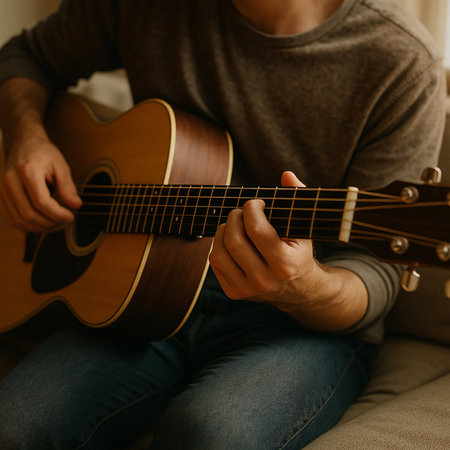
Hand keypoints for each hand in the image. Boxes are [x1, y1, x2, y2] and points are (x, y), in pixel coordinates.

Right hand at [0, 137, 81, 231]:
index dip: (58, 214)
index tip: (71, 217)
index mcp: (27, 171)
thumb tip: (76, 206)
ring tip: (56, 222)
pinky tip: (43, 222)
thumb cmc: (43, 153)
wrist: (23, 143)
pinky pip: (12, 220)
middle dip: (51, 222)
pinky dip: (29, 226)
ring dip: (41, 227)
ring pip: (19, 220)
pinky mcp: (1, 197)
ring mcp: (2, 190)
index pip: (41, 202)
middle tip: (65, 220)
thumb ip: (68, 186)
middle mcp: (10, 181)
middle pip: (29, 214)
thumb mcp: (60, 165)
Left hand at [209, 171, 317, 304]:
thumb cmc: (299, 253)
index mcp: (285, 264)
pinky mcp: (234, 293)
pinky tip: (232, 242)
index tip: (257, 203)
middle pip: (234, 240)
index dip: (252, 208)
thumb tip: (286, 175)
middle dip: (235, 217)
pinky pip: (215, 263)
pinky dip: (219, 246)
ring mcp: (247, 289)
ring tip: (235, 225)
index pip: (257, 230)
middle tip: (243, 212)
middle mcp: (264, 280)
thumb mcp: (304, 228)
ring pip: (219, 253)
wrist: (299, 291)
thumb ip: (298, 198)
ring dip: (223, 231)